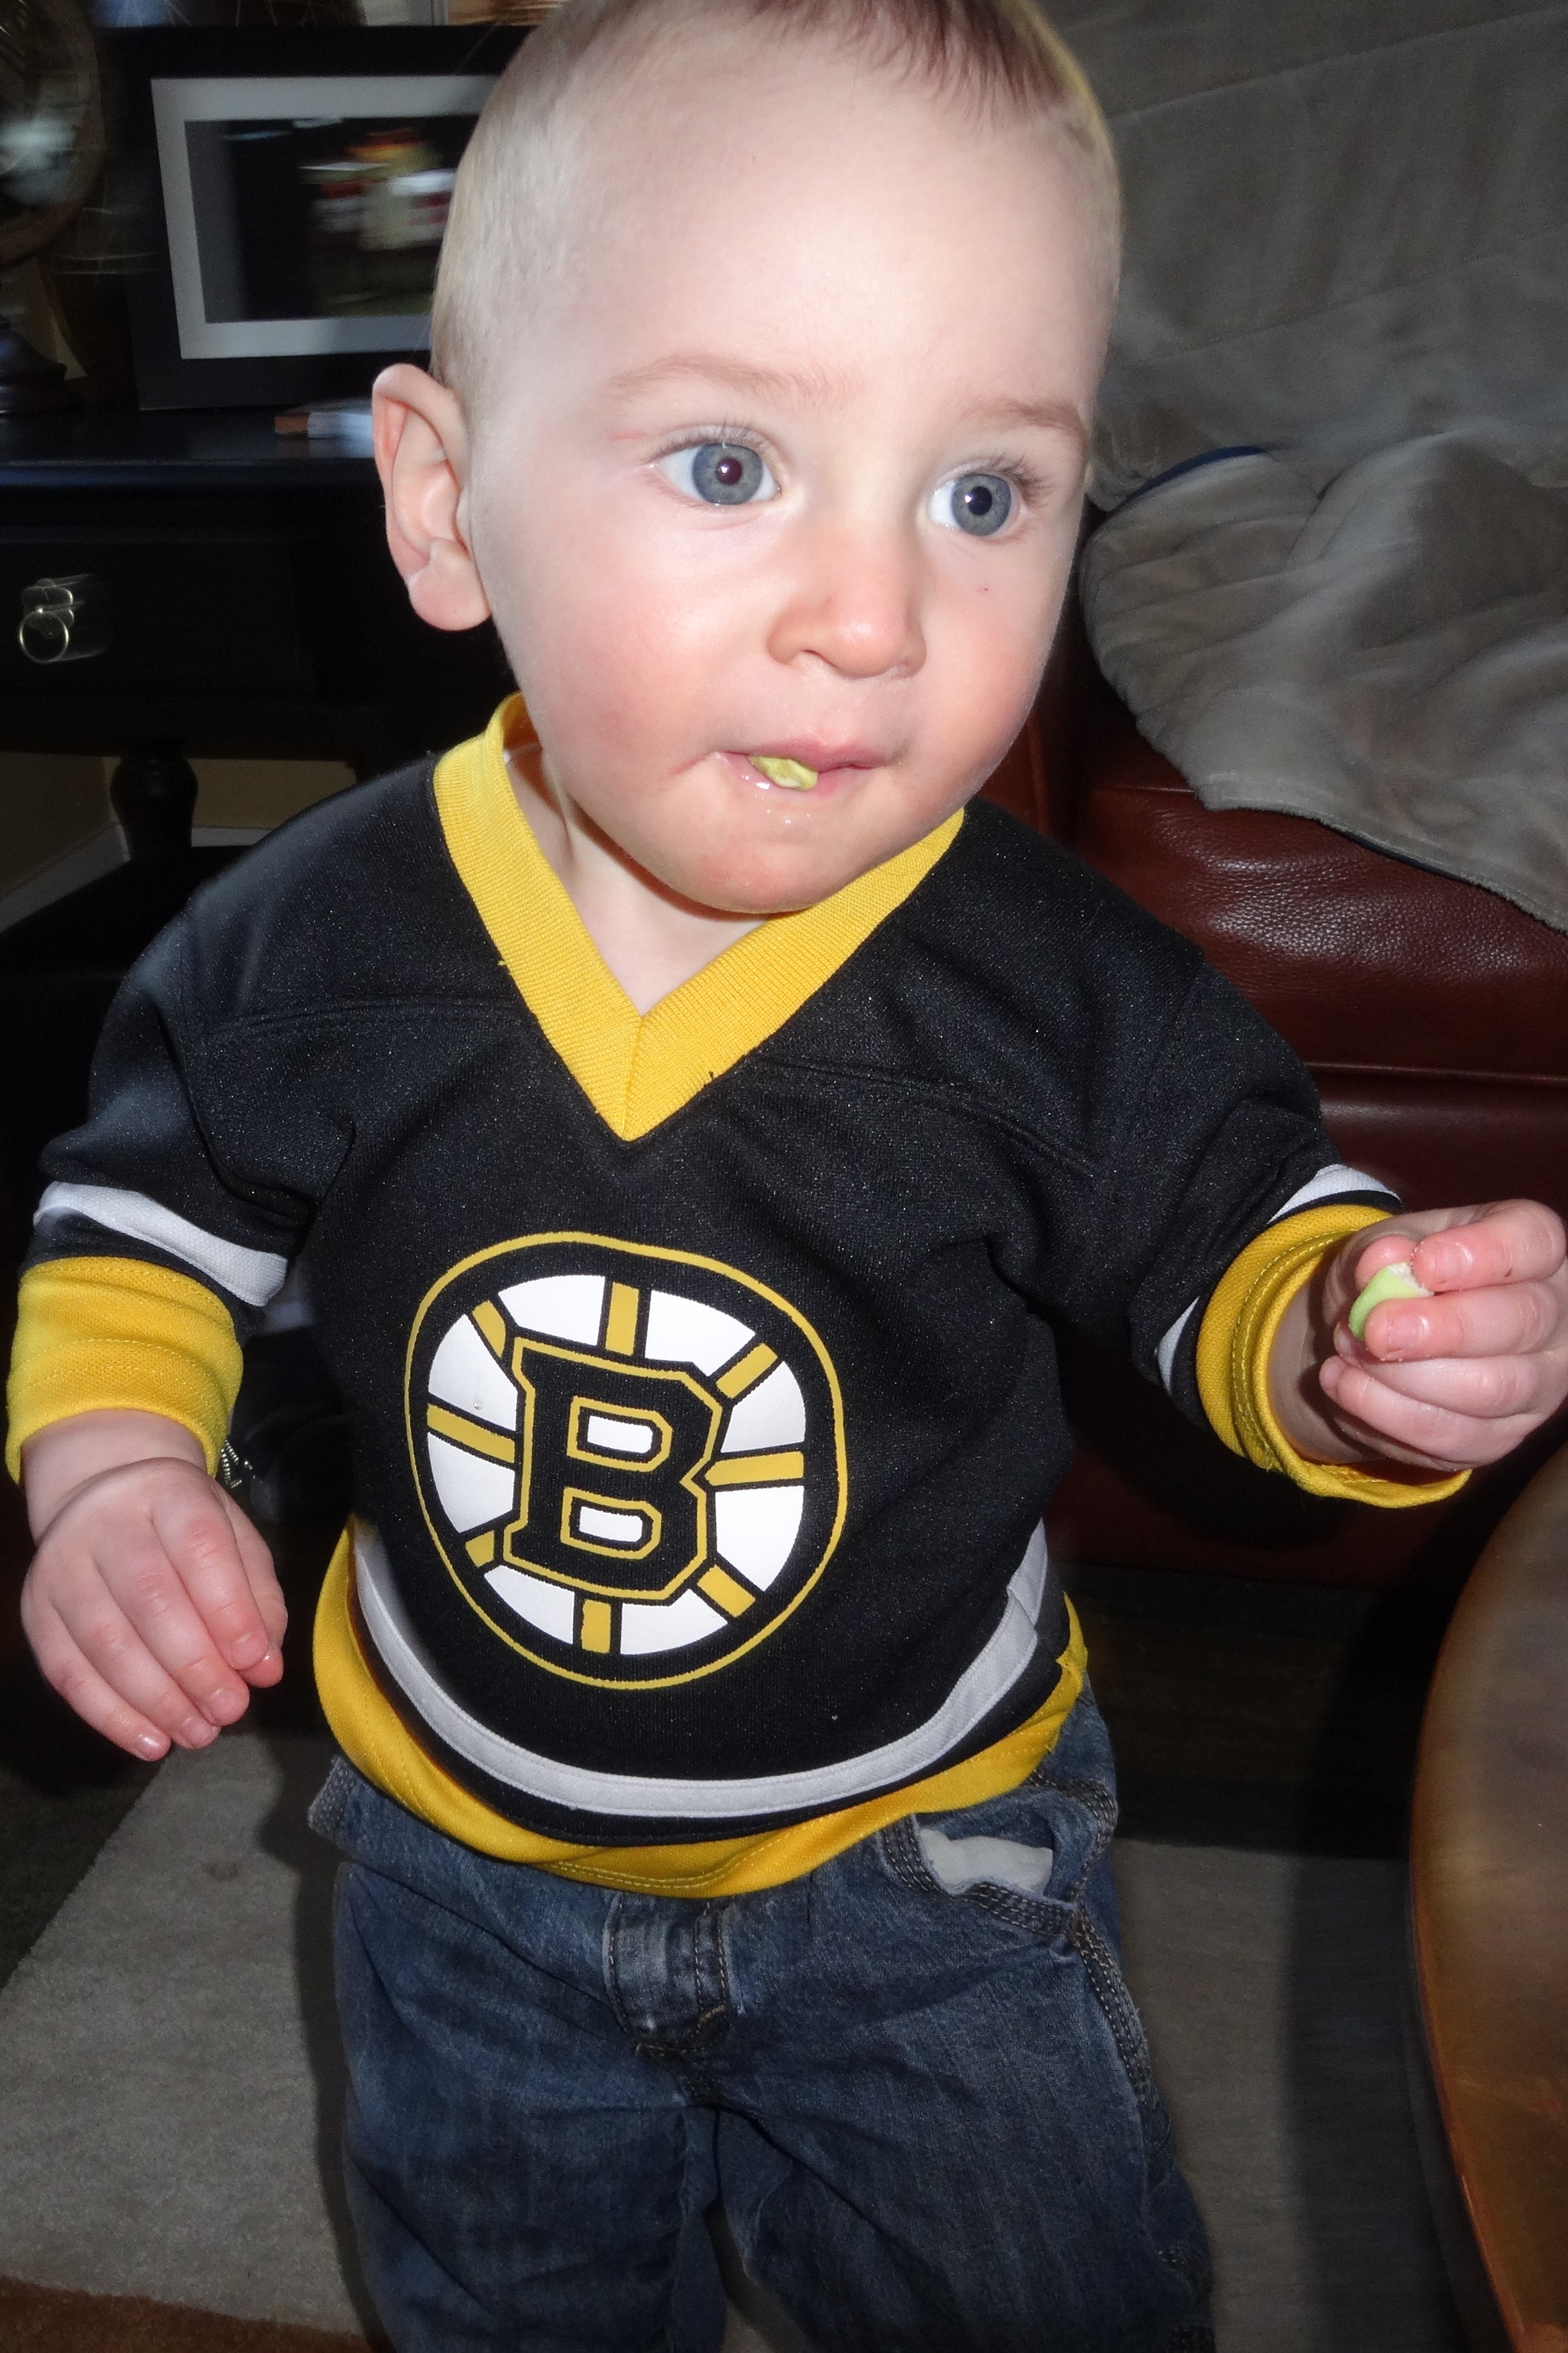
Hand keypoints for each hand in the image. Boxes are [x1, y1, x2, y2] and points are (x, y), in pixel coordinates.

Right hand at [21, 1434, 284, 1761]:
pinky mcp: (37, 1610)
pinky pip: (67, 1672)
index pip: (199, 1548)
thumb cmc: (182, 1528)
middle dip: (195, 1666)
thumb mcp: (234, 1540)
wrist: (102, 1495)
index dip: (228, 1609)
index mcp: (169, 1494)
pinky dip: (110, 1716)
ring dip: (156, 1701)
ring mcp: (62, 1567)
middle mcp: (107, 1523)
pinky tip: (150, 1741)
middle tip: (230, 1710)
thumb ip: (258, 1600)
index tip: (253, 1662)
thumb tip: (265, 1669)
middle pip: (149, 1598)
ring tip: (199, 1734)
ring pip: (106, 1641)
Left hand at [1274, 1200, 1567, 1472]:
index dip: (1485, 1255)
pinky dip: (1388, 1415)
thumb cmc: (1394, 1277)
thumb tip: (1381, 1263)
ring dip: (1404, 1377)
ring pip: (1488, 1390)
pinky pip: (1453, 1437)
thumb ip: (1380, 1250)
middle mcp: (1551, 1317)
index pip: (1533, 1243)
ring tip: (1345, 1351)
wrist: (1374, 1338)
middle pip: (1521, 1323)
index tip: (1425, 1265)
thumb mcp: (1378, 1248)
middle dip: (1443, 1329)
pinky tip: (1345, 1386)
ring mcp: (1535, 1384)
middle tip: (1376, 1329)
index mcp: (1532, 1248)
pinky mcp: (1499, 1438)